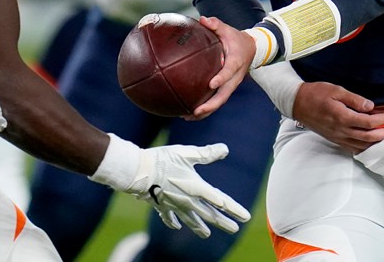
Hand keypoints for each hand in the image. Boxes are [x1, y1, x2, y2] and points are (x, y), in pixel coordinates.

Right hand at [92, 135, 250, 237]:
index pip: (220, 201)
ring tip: (207, 234)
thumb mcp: (187, 153)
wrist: (137, 171)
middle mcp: (188, 201)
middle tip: (234, 229)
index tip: (245, 217)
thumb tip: (225, 149)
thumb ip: (206, 153)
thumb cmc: (163, 159)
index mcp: (197, 188)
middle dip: (223, 222)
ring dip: (200, 227)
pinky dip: (173, 222)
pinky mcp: (161, 205)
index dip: (234, 209)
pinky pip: (169, 217)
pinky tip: (176, 227)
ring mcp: (174, 205)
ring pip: (191, 219)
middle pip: (209, 214)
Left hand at [190, 16, 255, 118]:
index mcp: (235, 62)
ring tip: (187, 117)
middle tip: (196, 110)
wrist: (251, 49)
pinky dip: (205, 108)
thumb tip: (203, 19)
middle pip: (224, 95)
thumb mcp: (228, 29)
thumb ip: (216, 24)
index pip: (229, 72)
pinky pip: (216, 100)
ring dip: (205, 111)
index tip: (211, 84)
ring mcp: (231, 85)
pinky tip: (189, 112)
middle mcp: (234, 77)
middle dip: (211, 105)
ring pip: (219, 101)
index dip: (221, 78)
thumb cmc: (236, 39)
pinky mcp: (226, 88)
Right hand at [293, 82, 383, 153]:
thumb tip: (370, 106)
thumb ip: (354, 99)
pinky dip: (365, 148)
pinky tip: (372, 144)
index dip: (383, 119)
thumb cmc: (316, 94)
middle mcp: (341, 130)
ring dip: (377, 143)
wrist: (297, 104)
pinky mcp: (335, 140)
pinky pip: (353, 148)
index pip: (369, 122)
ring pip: (362, 146)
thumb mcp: (335, 90)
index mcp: (342, 117)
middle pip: (369, 137)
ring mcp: (338, 137)